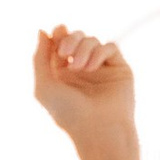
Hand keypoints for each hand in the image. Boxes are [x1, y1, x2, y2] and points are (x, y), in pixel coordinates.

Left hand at [34, 26, 137, 149]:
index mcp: (62, 73)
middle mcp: (82, 69)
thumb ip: (40, 57)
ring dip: (83, 49)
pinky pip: (110, 47)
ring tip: (81, 68)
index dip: (58, 33)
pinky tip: (93, 68)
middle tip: (66, 54)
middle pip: (76, 36)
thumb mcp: (44, 85)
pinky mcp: (119, 69)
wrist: (98, 128)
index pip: (60, 43)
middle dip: (70, 39)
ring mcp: (101, 69)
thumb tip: (42, 31)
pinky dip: (99, 52)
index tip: (57, 32)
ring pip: (92, 40)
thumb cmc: (68, 112)